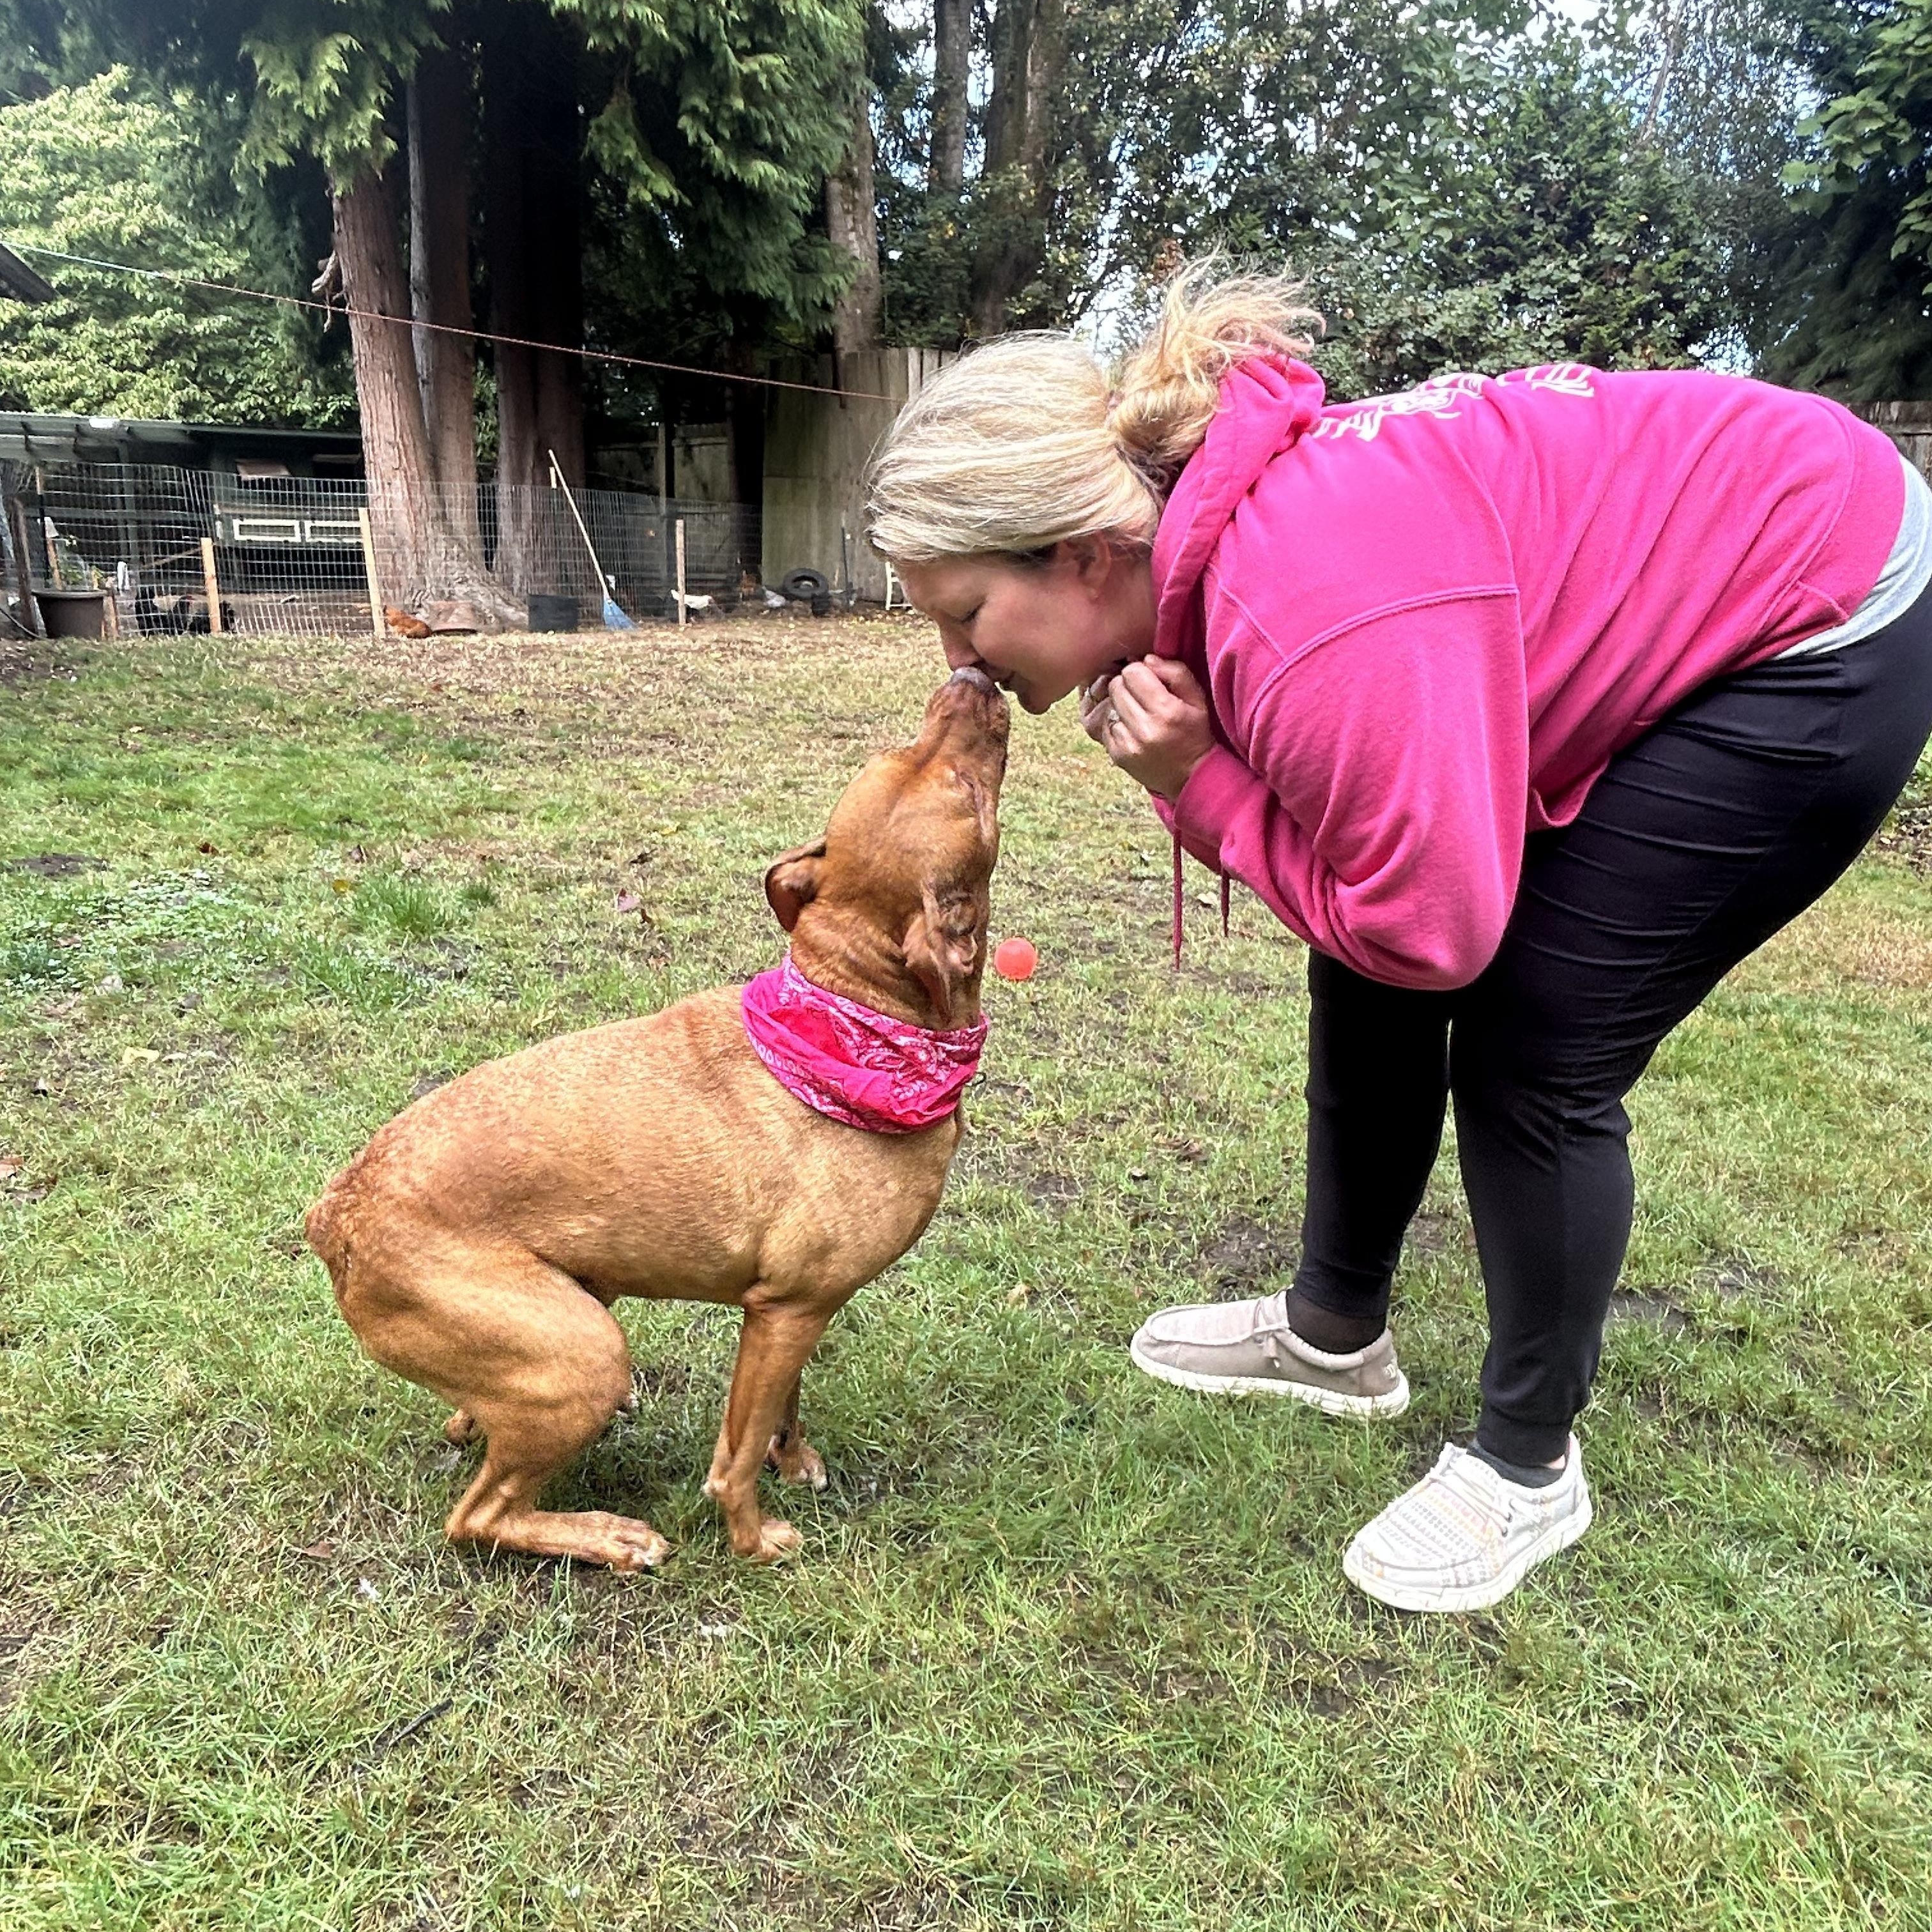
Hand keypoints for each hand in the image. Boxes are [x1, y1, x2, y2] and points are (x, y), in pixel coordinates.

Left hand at [1080, 656, 1213, 799]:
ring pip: (1109, 705)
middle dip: (1127, 685)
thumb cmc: (1195, 733)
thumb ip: (1176, 673)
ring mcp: (1128, 744)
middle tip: (1141, 694)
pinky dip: (1116, 722)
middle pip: (1116, 686)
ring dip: (1121, 704)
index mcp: (1167, 711)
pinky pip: (1106, 725)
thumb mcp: (1198, 699)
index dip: (1139, 670)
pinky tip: (1132, 728)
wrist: (1191, 776)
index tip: (1148, 679)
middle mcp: (1145, 729)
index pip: (1132, 673)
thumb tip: (1147, 659)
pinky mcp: (1117, 755)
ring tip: (1138, 712)